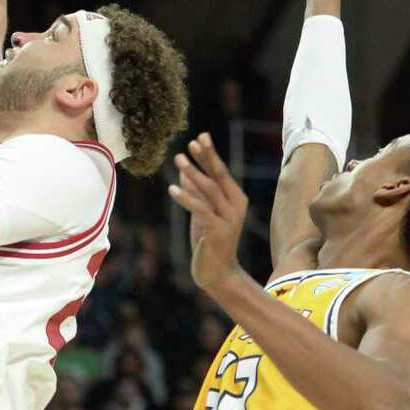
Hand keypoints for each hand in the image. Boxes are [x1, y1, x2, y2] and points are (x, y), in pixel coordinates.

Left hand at [168, 134, 247, 297]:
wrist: (217, 272)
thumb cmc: (209, 242)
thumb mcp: (202, 213)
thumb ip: (196, 193)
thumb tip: (185, 170)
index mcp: (236, 199)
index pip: (221, 172)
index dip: (210, 154)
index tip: (200, 137)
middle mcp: (236, 206)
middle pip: (219, 176)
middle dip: (206, 158)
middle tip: (191, 143)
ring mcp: (229, 219)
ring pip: (210, 190)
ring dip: (193, 173)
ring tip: (178, 160)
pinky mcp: (218, 231)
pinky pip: (201, 210)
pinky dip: (186, 198)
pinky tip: (173, 188)